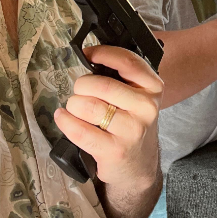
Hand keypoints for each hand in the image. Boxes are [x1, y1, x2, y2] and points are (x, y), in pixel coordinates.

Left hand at [54, 46, 163, 189]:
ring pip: (89, 106)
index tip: (87, 53)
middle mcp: (146, 107)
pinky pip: (80, 131)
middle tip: (80, 91)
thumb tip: (90, 56)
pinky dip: (66, 121)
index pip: (127, 62)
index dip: (103, 53)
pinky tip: (63, 117)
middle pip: (102, 85)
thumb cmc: (130, 123)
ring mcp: (132, 130)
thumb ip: (122, 76)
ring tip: (75, 107)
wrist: (138, 164)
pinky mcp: (114, 150)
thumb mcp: (137, 96)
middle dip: (82, 86)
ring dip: (74, 104)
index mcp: (153, 87)